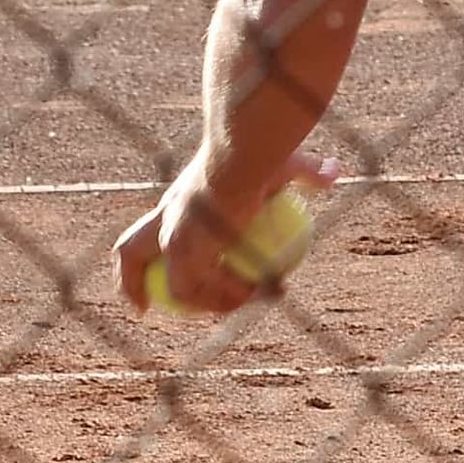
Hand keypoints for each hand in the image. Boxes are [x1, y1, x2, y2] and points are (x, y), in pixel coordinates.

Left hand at [115, 153, 333, 319]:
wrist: (246, 155)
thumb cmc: (262, 152)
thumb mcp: (284, 164)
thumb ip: (308, 172)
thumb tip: (335, 172)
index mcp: (177, 200)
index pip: (147, 231)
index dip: (140, 258)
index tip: (149, 276)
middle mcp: (167, 219)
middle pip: (129, 254)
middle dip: (130, 285)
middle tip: (146, 310)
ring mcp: (174, 239)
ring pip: (180, 288)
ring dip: (211, 302)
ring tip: (250, 301)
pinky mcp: (186, 255)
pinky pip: (205, 291)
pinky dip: (230, 298)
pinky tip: (260, 295)